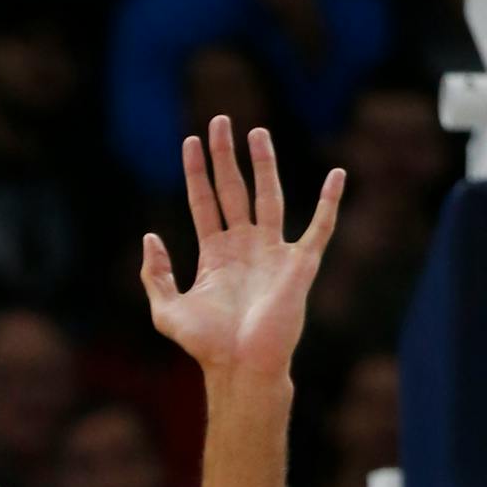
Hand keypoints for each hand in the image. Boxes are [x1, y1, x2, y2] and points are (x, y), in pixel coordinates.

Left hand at [141, 118, 342, 380]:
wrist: (239, 366)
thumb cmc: (205, 345)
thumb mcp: (165, 309)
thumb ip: (154, 274)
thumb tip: (150, 236)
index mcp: (215, 254)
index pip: (204, 202)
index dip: (197, 172)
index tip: (190, 142)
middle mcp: (244, 247)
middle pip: (234, 190)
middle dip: (226, 156)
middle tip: (219, 121)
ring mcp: (273, 253)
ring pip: (269, 197)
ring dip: (264, 165)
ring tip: (256, 133)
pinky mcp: (300, 264)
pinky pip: (320, 227)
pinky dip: (330, 202)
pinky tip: (336, 175)